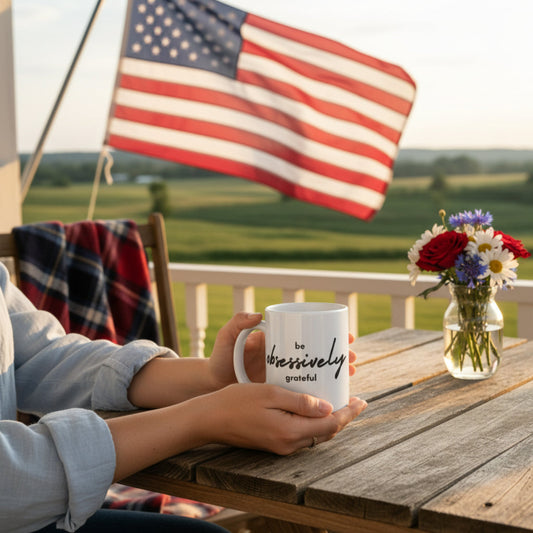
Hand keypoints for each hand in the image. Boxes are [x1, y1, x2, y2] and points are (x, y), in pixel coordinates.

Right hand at [197, 383, 367, 454]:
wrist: (209, 419)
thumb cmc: (236, 402)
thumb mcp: (270, 394)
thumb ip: (300, 402)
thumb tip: (328, 408)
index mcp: (290, 432)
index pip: (330, 425)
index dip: (348, 413)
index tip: (362, 400)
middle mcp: (288, 445)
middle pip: (326, 433)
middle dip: (343, 416)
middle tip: (353, 397)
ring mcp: (280, 446)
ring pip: (315, 435)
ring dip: (329, 420)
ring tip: (337, 400)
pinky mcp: (274, 443)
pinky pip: (302, 434)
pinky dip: (314, 423)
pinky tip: (313, 408)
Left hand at [208, 312, 357, 389]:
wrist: (212, 384)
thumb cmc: (220, 358)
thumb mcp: (227, 337)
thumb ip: (237, 323)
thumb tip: (256, 315)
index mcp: (279, 340)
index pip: (311, 334)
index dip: (331, 335)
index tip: (347, 336)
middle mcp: (287, 356)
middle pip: (320, 353)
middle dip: (340, 355)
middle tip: (354, 358)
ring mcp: (287, 373)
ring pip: (318, 371)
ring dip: (337, 371)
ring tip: (351, 373)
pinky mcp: (284, 390)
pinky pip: (308, 389)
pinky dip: (324, 390)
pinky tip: (336, 393)